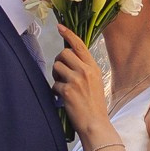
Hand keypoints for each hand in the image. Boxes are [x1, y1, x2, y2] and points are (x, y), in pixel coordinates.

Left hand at [51, 25, 111, 143]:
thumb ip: (85, 69)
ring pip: (57, 66)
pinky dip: (56, 91)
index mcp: (94, 68)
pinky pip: (54, 84)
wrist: (95, 124)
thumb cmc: (94, 105)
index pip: (80, 45)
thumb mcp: (95, 82)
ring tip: (63, 87)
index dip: (69, 34)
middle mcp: (86, 71)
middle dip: (59, 61)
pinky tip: (63, 99)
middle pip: (64, 53)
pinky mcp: (68, 90)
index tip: (60, 27)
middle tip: (61, 74)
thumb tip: (69, 58)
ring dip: (56, 76)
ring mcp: (77, 80)